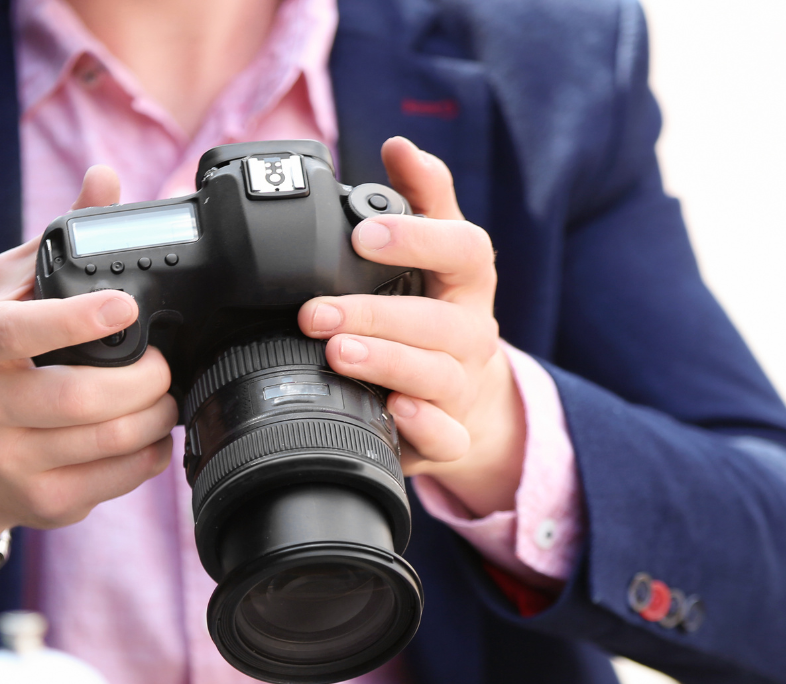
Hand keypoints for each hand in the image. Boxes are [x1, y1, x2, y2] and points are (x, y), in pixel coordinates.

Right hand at [0, 166, 177, 599]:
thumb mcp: (7, 293)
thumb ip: (59, 237)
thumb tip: (104, 178)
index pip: (21, 332)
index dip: (77, 320)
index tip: (126, 309)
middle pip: (81, 398)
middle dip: (145, 380)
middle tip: (165, 367)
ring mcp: (6, 462)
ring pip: (108, 442)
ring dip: (156, 417)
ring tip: (164, 398)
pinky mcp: (40, 504)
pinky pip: (116, 480)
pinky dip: (149, 456)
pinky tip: (149, 436)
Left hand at [298, 136, 524, 516]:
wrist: (468, 400)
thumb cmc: (438, 313)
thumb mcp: (438, 252)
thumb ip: (422, 197)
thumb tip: (400, 144)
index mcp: (467, 281)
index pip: (462, 249)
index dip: (417, 238)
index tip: (363, 232)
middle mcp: (471, 332)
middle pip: (438, 321)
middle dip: (373, 313)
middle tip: (314, 311)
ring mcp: (463, 387)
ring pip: (436, 377)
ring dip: (385, 363)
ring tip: (336, 354)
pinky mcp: (450, 435)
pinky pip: (446, 437)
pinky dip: (421, 426)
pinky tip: (391, 410)